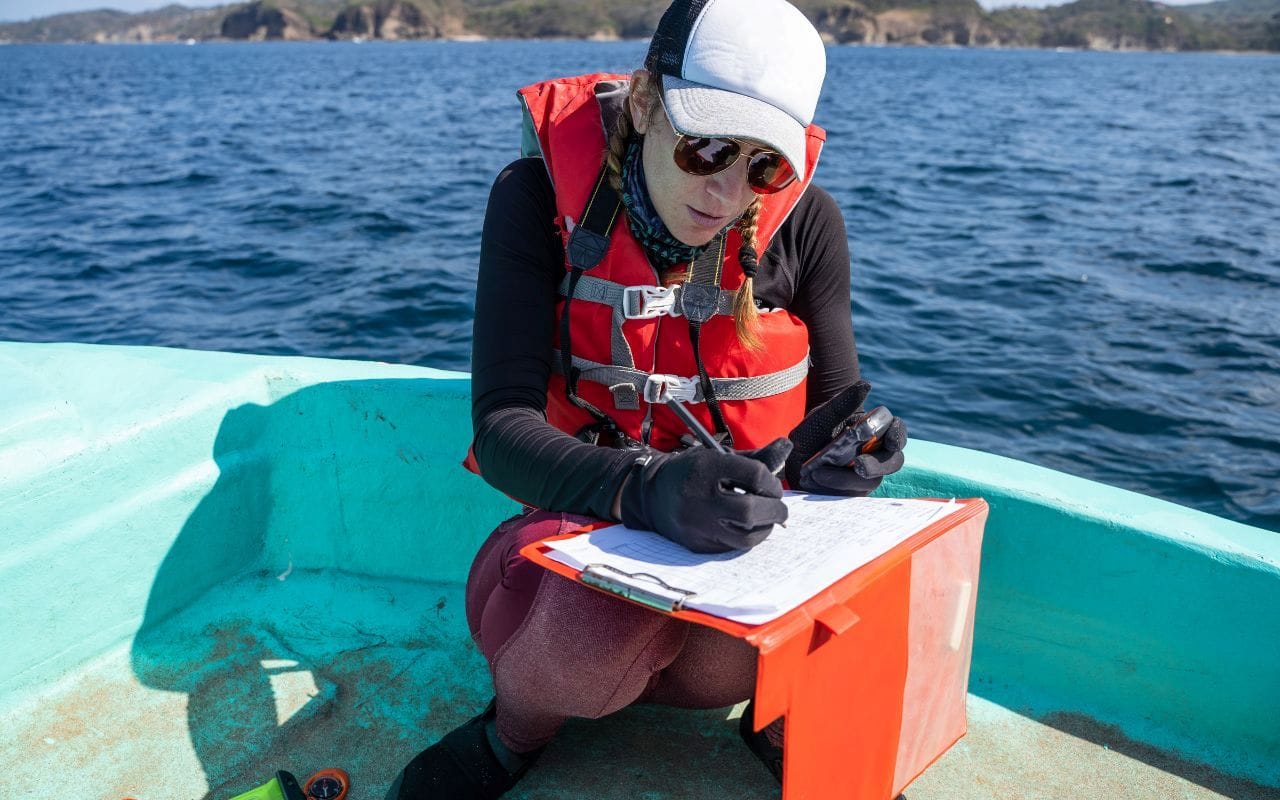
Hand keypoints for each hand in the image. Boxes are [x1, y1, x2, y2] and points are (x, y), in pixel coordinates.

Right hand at [619, 439, 791, 552]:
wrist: (652, 494)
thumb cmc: (693, 472)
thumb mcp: (718, 457)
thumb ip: (754, 457)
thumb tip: (787, 446)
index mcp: (706, 467)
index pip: (754, 475)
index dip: (771, 482)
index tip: (772, 486)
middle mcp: (699, 497)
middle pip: (750, 510)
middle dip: (775, 511)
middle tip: (781, 509)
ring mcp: (696, 525)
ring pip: (745, 537)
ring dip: (765, 529)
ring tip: (767, 520)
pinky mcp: (697, 545)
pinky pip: (732, 547)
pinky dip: (746, 538)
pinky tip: (747, 528)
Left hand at [785, 381, 907, 495]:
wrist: (787, 461)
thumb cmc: (810, 435)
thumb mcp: (822, 417)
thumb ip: (842, 403)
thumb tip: (866, 385)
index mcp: (873, 432)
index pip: (896, 432)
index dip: (898, 435)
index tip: (890, 439)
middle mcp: (874, 454)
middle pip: (893, 461)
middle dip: (878, 464)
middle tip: (860, 464)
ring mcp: (865, 476)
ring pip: (872, 481)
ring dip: (846, 477)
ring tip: (820, 472)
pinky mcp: (852, 492)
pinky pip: (852, 493)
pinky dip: (834, 486)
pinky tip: (816, 478)